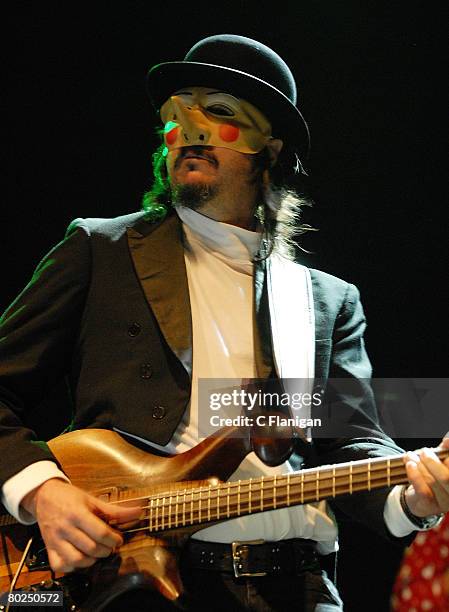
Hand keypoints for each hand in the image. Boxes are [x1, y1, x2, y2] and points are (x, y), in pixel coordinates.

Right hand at [22, 479, 141, 572]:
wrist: (44, 496)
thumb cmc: (69, 497)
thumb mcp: (92, 500)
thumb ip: (114, 510)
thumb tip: (138, 512)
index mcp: (77, 513)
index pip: (100, 533)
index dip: (114, 539)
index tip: (119, 539)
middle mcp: (65, 528)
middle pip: (91, 547)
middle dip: (106, 550)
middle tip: (111, 546)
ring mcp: (55, 540)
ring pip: (76, 560)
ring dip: (92, 560)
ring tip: (98, 553)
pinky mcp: (48, 548)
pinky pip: (60, 566)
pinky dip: (73, 567)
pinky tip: (81, 559)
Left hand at [403, 436, 448, 517]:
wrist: (420, 499)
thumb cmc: (433, 476)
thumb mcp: (440, 462)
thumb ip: (445, 451)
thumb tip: (448, 440)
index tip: (445, 442)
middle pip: (447, 476)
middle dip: (432, 461)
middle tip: (423, 452)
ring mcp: (445, 501)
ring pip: (432, 481)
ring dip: (419, 465)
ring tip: (410, 456)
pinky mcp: (430, 505)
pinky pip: (422, 490)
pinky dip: (414, 475)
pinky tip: (409, 465)